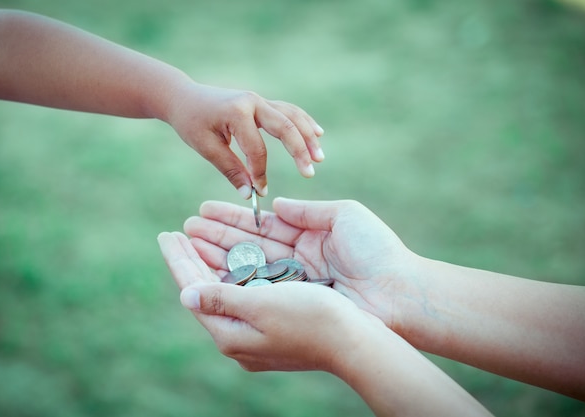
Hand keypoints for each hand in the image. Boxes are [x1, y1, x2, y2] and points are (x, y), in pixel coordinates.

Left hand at [157, 231, 370, 372]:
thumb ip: (221, 299)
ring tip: (197, 235)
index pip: (194, 289)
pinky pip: (246, 290)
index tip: (166, 234)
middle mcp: (241, 335)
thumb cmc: (312, 320)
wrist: (357, 341)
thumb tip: (185, 295)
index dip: (179, 259)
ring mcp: (258, 331)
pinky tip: (232, 255)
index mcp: (231, 333)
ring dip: (213, 259)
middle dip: (192, 257)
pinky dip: (236, 269)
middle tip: (176, 232)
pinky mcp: (275, 323)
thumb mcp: (262, 306)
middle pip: (207, 288)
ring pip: (227, 287)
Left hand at [166, 82, 323, 197]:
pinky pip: (288, 111)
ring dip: (308, 136)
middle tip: (310, 172)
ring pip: (292, 116)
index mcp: (236, 113)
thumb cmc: (191, 123)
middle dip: (300, 151)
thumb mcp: (206, 148)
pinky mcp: (261, 102)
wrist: (184, 97)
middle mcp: (252, 102)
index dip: (260, 173)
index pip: (257, 148)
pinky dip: (303, 122)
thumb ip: (230, 170)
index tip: (261, 192)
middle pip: (285, 126)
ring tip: (319, 157)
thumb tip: (250, 194)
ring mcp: (259, 100)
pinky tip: (317, 134)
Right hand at [182, 198, 420, 329]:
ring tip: (186, 244)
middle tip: (185, 228)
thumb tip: (274, 205)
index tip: (204, 209)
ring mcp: (294, 283)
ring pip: (248, 267)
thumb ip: (307, 211)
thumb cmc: (377, 250)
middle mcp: (297, 260)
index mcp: (310, 236)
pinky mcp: (294, 303)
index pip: (262, 224)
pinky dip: (233, 280)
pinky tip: (208, 270)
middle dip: (216, 237)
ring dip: (217, 256)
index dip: (232, 217)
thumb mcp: (344, 216)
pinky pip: (258, 289)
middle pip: (249, 246)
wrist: (399, 293)